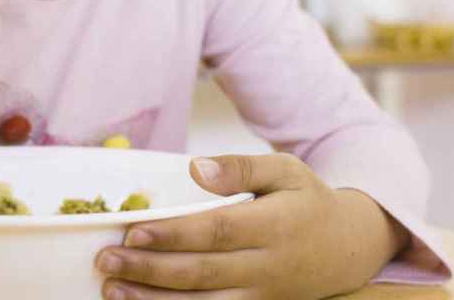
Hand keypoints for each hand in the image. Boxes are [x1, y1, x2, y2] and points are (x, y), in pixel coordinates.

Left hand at [95, 154, 410, 298]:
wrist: (347, 248)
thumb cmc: (306, 201)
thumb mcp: (285, 170)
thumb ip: (241, 167)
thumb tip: (196, 167)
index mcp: (275, 225)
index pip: (217, 232)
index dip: (173, 234)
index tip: (132, 232)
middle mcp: (268, 267)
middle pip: (203, 273)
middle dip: (150, 270)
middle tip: (106, 261)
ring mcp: (262, 295)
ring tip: (113, 289)